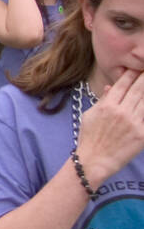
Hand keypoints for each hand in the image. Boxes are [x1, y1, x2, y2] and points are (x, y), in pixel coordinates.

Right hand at [74, 70, 143, 186]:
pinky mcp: (141, 135)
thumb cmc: (89, 138)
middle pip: (139, 89)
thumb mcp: (90, 116)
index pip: (122, 84)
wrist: (94, 161)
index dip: (132, 74)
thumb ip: (102, 100)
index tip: (138, 67)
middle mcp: (121, 112)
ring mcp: (133, 123)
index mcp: (107, 106)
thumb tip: (109, 87)